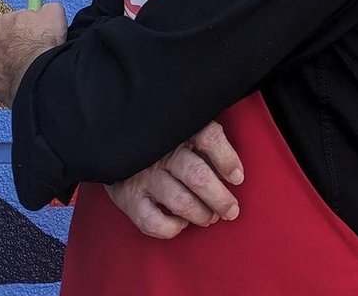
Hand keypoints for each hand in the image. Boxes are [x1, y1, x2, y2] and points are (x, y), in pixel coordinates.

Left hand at [0, 2, 66, 106]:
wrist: (37, 72)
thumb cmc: (41, 41)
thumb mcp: (54, 12)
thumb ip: (46, 8)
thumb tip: (48, 10)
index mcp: (3, 22)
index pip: (13, 19)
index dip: (28, 24)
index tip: (37, 28)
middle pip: (6, 41)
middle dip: (19, 44)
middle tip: (37, 48)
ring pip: (4, 62)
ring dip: (15, 62)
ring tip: (34, 65)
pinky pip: (4, 80)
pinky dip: (14, 79)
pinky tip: (28, 77)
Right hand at [105, 121, 243, 238]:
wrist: (119, 146)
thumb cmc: (165, 143)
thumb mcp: (187, 131)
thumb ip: (209, 144)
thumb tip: (234, 175)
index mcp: (181, 130)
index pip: (209, 137)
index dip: (227, 159)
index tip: (238, 177)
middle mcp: (162, 152)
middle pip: (197, 175)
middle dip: (220, 198)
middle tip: (231, 210)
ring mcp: (144, 176)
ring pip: (180, 201)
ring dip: (201, 214)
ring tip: (210, 217)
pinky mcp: (129, 199)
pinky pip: (154, 222)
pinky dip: (173, 228)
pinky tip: (181, 222)